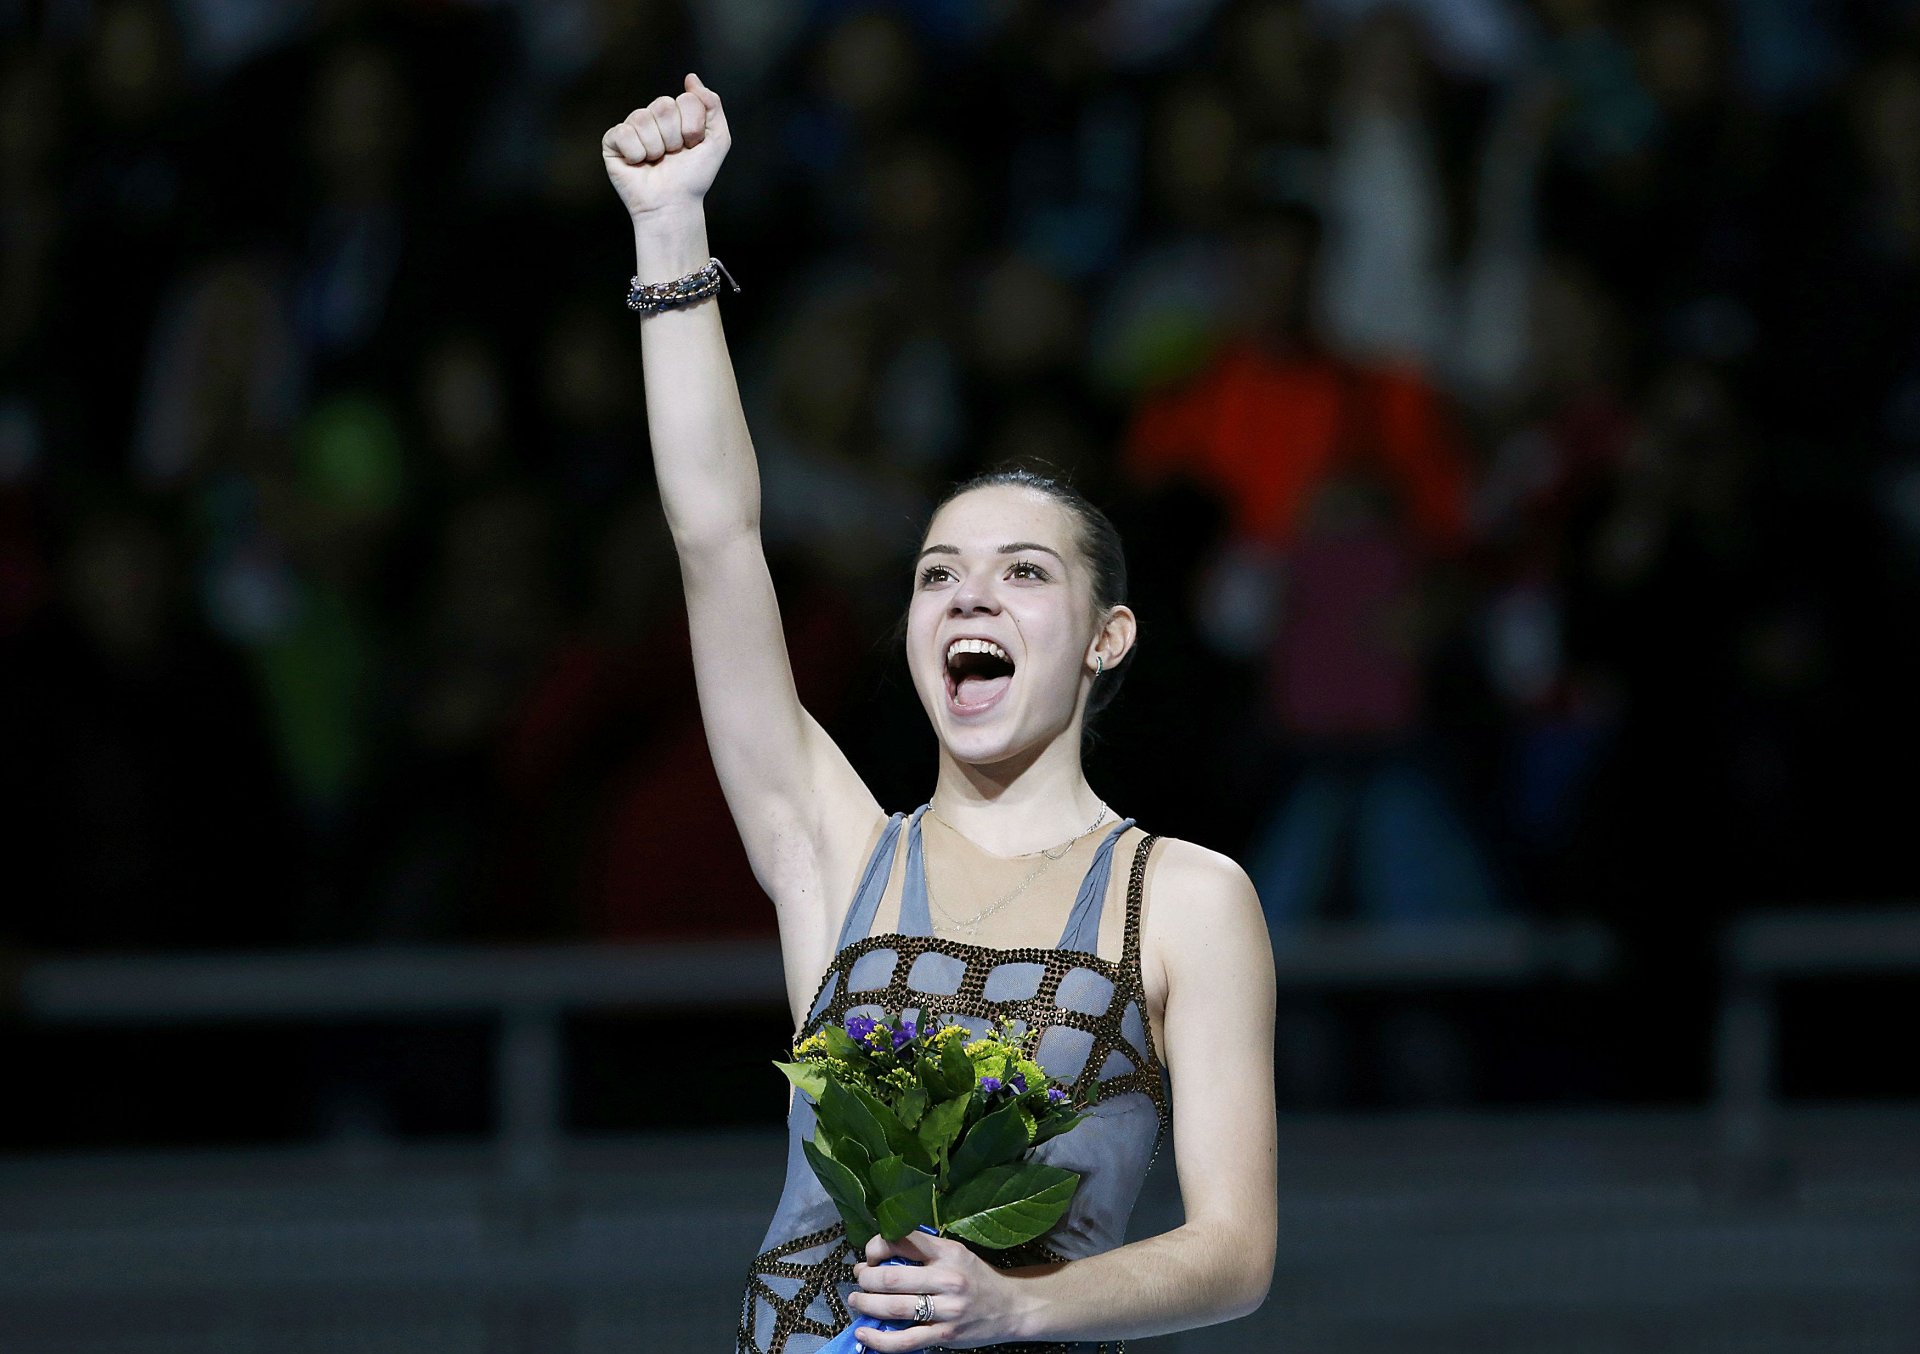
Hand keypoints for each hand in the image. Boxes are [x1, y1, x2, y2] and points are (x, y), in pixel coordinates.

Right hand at [602, 72, 729, 219]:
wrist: (673, 205)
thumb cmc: (694, 177)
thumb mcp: (718, 140)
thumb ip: (712, 105)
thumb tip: (691, 78)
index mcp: (677, 113)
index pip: (686, 99)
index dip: (693, 126)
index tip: (694, 146)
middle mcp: (653, 117)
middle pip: (663, 106)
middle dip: (674, 137)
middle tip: (674, 155)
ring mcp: (632, 128)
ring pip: (642, 118)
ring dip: (656, 148)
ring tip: (656, 161)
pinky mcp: (612, 142)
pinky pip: (623, 133)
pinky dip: (636, 153)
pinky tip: (638, 164)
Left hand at [848, 1231, 1019, 1350]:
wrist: (1011, 1307)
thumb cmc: (976, 1278)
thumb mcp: (955, 1254)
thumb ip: (923, 1253)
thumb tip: (879, 1258)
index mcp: (948, 1252)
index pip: (903, 1240)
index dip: (876, 1246)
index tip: (870, 1255)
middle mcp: (947, 1278)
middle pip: (891, 1278)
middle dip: (866, 1279)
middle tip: (859, 1279)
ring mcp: (947, 1309)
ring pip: (894, 1308)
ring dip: (866, 1305)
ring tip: (856, 1300)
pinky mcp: (945, 1334)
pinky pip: (905, 1340)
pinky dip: (879, 1339)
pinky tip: (864, 1332)